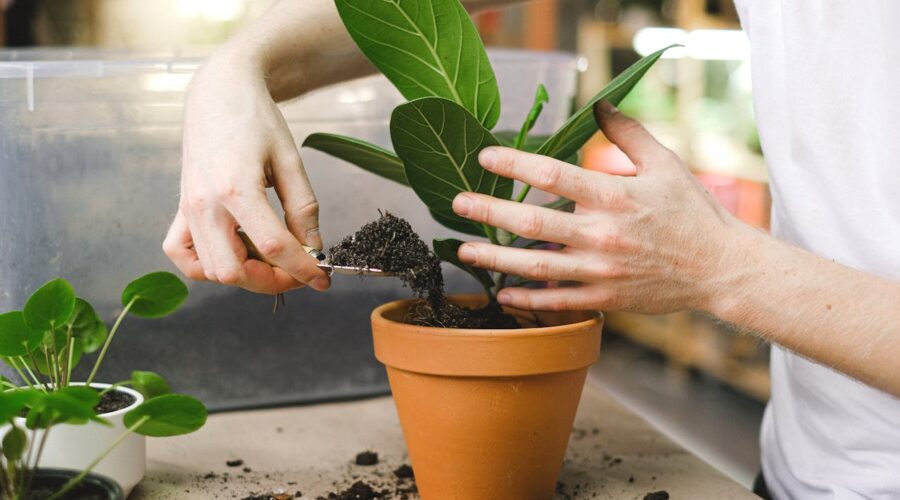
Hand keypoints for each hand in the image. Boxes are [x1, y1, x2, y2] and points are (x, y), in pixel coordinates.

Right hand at [163, 52, 329, 293]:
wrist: (220, 91)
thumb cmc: (256, 119)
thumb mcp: (290, 160)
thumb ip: (303, 208)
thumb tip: (312, 248)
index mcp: (236, 187)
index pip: (273, 246)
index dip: (303, 269)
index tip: (322, 278)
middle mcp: (203, 203)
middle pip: (234, 271)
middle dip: (271, 281)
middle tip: (296, 271)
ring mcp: (187, 208)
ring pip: (210, 270)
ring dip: (244, 274)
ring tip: (270, 255)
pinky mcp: (179, 208)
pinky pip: (182, 254)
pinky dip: (206, 265)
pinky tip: (233, 251)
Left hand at [450, 101, 745, 312]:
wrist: (719, 268)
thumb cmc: (691, 212)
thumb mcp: (664, 164)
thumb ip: (628, 134)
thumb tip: (598, 105)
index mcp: (614, 196)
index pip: (552, 174)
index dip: (513, 164)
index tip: (485, 157)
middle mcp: (602, 234)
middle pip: (531, 222)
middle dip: (488, 211)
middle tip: (457, 203)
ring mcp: (601, 270)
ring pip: (535, 265)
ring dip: (495, 258)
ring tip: (463, 248)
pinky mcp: (605, 297)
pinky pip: (557, 300)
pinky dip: (526, 297)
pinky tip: (502, 290)